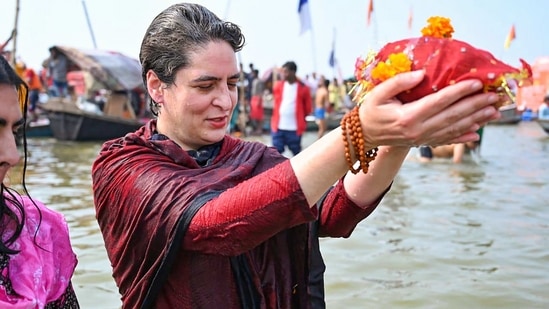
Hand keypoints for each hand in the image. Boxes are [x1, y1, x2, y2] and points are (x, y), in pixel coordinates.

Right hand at [358, 70, 500, 147]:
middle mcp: (418, 130)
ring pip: (454, 129)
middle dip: (475, 106)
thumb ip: (399, 82)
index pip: (439, 101)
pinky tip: (476, 133)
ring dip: (475, 120)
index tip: (477, 83)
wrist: (364, 135)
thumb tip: (422, 74)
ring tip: (494, 112)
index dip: (459, 92)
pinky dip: (463, 137)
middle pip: (452, 116)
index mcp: (408, 116)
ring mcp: (422, 138)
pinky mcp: (423, 143)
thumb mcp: (378, 93)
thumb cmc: (371, 110)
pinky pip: (447, 140)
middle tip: (494, 97)